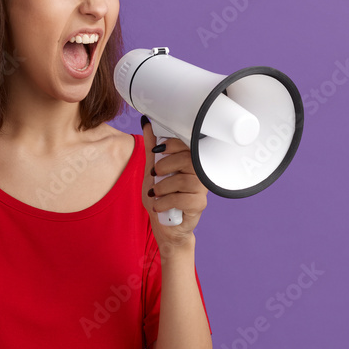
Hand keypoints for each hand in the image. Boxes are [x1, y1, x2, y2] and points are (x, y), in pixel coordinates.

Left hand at [142, 118, 207, 247]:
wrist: (165, 225)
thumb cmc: (161, 196)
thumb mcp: (152, 170)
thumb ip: (152, 149)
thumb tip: (147, 123)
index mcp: (190, 161)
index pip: (188, 144)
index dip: (172, 144)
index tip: (157, 150)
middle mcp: (200, 173)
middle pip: (189, 159)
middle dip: (166, 164)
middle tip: (154, 173)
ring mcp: (201, 189)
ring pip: (185, 179)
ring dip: (164, 186)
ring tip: (155, 193)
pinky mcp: (198, 205)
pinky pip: (184, 198)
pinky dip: (166, 201)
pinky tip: (159, 205)